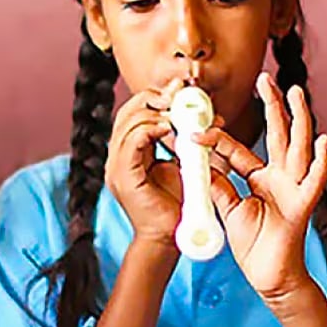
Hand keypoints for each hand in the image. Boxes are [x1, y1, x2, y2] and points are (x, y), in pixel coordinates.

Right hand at [104, 82, 184, 247]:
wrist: (170, 238)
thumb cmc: (179, 205)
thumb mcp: (188, 165)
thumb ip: (191, 143)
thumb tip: (209, 118)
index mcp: (131, 151)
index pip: (137, 112)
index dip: (157, 96)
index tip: (181, 88)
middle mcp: (119, 156)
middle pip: (129, 111)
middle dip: (155, 97)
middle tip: (179, 94)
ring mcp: (117, 166)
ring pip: (128, 121)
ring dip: (156, 111)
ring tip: (178, 113)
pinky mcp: (123, 176)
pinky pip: (132, 141)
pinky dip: (150, 128)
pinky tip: (169, 127)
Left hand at [194, 72, 326, 298]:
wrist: (269, 276)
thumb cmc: (254, 245)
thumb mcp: (229, 210)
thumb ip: (218, 186)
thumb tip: (200, 165)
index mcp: (261, 178)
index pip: (238, 151)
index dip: (218, 140)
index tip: (197, 129)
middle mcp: (280, 178)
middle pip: (277, 134)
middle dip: (272, 105)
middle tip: (265, 79)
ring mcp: (294, 189)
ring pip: (298, 147)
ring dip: (299, 119)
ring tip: (296, 93)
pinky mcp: (303, 205)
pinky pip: (315, 181)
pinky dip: (321, 162)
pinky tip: (324, 141)